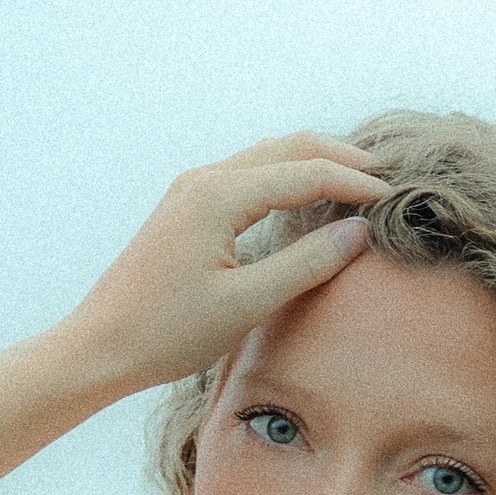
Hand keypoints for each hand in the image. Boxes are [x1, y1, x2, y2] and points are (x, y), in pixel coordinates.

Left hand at [57, 132, 391, 395]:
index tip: (396, 197)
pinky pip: (249, 174)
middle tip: (388, 176)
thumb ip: (305, 264)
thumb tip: (359, 232)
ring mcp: (192, 190)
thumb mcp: (245, 305)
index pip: (307, 172)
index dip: (356, 182)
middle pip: (289, 147)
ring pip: (268, 156)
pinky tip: (306, 197)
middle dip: (342, 157)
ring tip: (357, 180)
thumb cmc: (166, 333)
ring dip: (314, 162)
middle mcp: (205, 179)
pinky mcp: (186, 208)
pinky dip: (287, 176)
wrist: (98, 347)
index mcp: (220, 195)